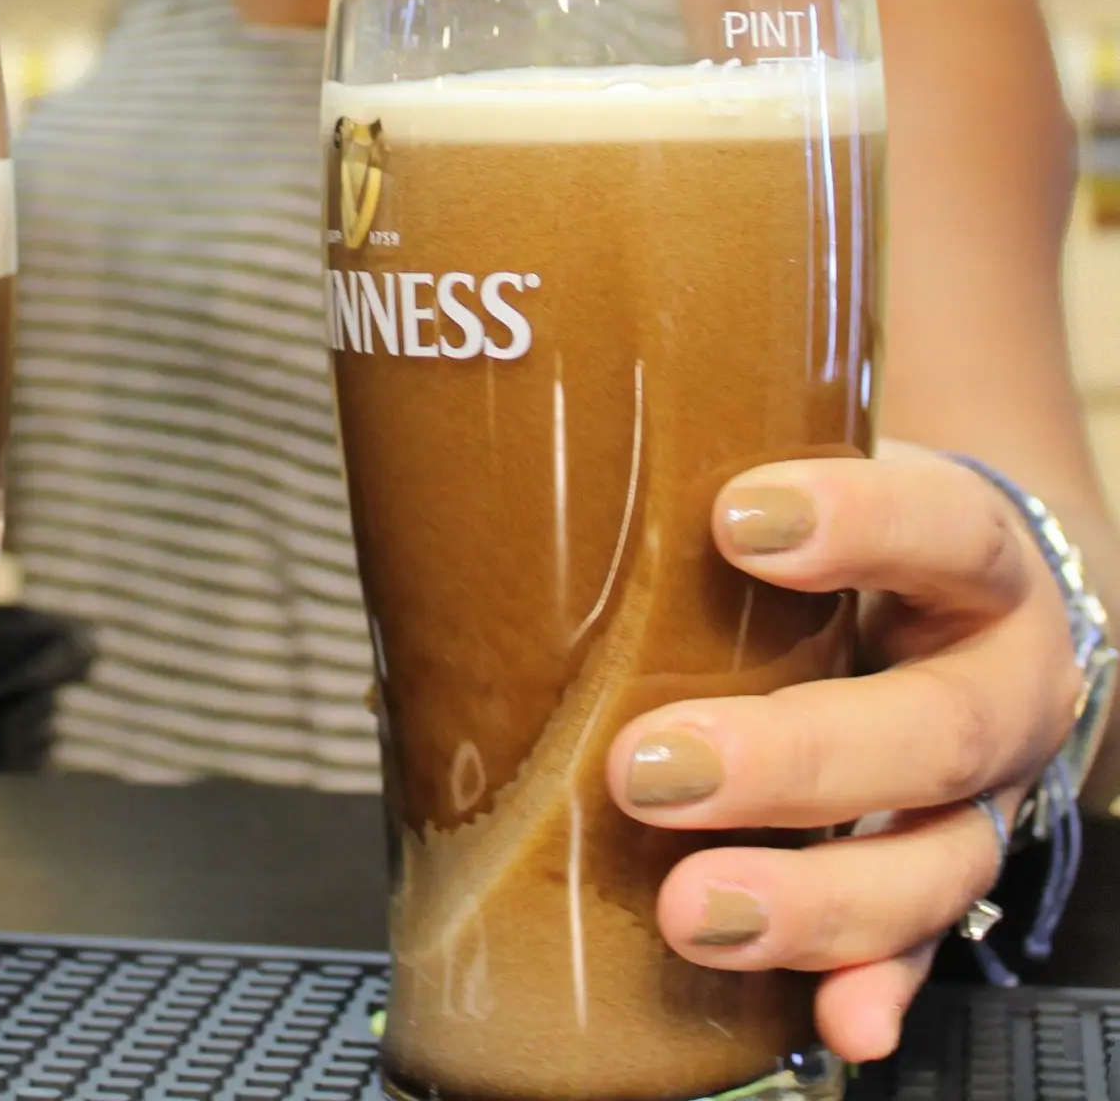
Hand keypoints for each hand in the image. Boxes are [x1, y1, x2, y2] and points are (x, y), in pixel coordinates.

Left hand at [604, 443, 1081, 1065]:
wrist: (969, 597)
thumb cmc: (858, 532)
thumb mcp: (818, 476)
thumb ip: (710, 475)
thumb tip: (501, 485)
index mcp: (971, 558)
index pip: (941, 526)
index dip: (857, 524)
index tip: (736, 520)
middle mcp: (995, 681)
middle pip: (929, 728)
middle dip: (792, 759)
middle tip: (653, 766)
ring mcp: (980, 793)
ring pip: (933, 861)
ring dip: (813, 898)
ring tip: (694, 907)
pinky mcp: (944, 871)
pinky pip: (923, 948)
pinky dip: (873, 986)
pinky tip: (831, 1021)